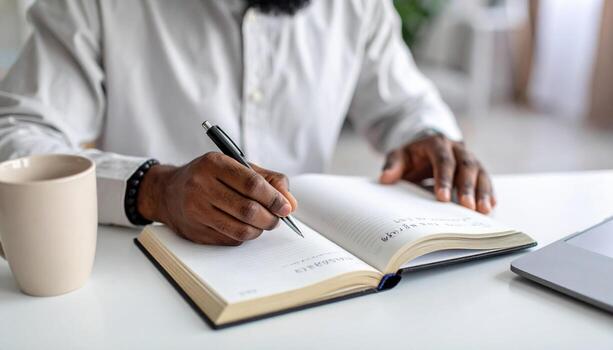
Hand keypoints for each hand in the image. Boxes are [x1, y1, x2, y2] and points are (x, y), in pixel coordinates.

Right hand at [137, 152, 297, 244]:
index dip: (274, 198)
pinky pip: (231, 239)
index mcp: (213, 164)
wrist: (167, 192)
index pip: (251, 183)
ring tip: (263, 222)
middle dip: (270, 217)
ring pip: (241, 229)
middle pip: (248, 209)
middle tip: (277, 218)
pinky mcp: (196, 231)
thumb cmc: (208, 177)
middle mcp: (201, 186)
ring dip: (260, 229)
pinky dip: (244, 235)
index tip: (286, 207)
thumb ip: (268, 180)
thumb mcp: (236, 166)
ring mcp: (196, 211)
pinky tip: (243, 226)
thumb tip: (290, 203)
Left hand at [379, 134, 495, 213]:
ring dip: (483, 192)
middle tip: (468, 207)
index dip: (444, 178)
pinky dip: (489, 193)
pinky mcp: (476, 168)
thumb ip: (392, 165)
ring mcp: (469, 158)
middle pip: (466, 166)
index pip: (443, 160)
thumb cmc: (411, 155)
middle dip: (468, 187)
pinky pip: (485, 179)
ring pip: (480, 172)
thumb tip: (385, 178)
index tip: (442, 198)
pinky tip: (490, 206)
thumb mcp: (398, 155)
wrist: (424, 147)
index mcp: (437, 143)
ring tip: (484, 210)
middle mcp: (457, 148)